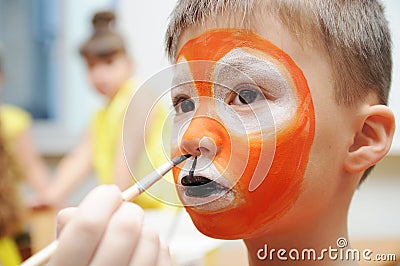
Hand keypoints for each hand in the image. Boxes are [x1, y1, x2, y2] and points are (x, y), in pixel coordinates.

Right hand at [49, 185, 170, 265]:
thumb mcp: (59, 255)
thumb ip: (69, 231)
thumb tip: (87, 206)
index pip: (88, 225)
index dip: (102, 200)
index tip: (108, 193)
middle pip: (126, 228)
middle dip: (128, 209)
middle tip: (123, 212)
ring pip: (150, 237)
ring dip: (143, 228)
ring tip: (131, 237)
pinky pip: (164, 252)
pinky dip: (155, 244)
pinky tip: (140, 252)